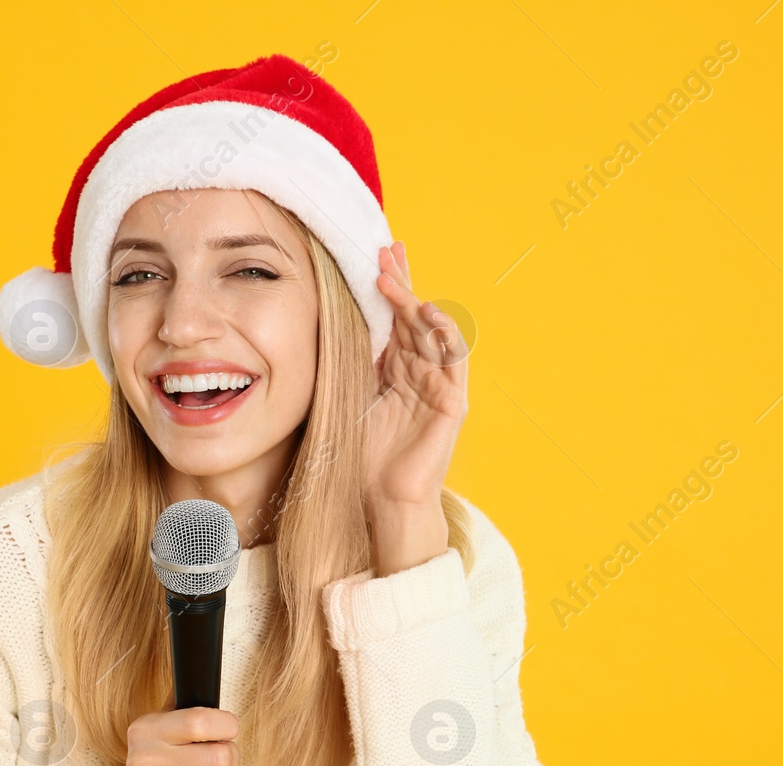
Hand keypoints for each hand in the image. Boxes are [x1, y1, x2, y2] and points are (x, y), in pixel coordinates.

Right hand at [125, 706, 238, 765]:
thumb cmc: (166, 762)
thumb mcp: (166, 727)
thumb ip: (184, 702)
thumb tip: (199, 668)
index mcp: (145, 729)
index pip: (200, 720)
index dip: (226, 725)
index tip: (226, 729)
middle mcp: (143, 760)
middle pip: (221, 756)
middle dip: (230, 757)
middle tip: (217, 761)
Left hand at [366, 240, 467, 513]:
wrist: (383, 500)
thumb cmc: (364, 457)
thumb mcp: (350, 399)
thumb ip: (351, 365)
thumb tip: (328, 324)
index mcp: (396, 370)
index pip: (395, 319)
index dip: (389, 288)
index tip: (376, 257)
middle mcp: (421, 372)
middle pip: (414, 316)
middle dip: (401, 282)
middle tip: (387, 249)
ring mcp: (439, 386)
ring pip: (432, 331)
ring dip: (415, 301)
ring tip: (394, 276)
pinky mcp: (453, 403)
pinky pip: (454, 360)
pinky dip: (444, 334)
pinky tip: (428, 312)